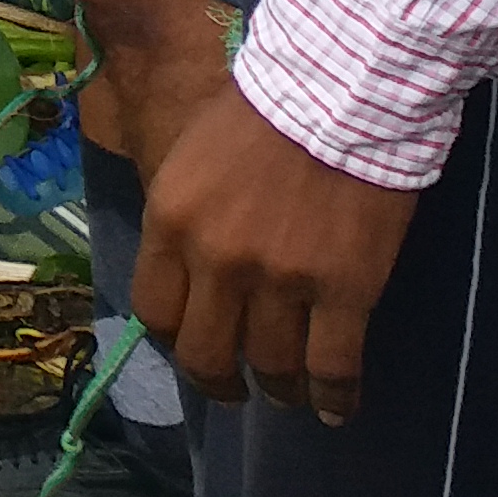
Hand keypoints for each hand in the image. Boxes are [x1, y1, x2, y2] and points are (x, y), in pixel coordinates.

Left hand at [135, 77, 422, 420]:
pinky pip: (334, 366)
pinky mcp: (344, 290)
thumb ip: (185, 215)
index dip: (172, 340)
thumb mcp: (191, 155)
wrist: (340, 89)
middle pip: (204, 353)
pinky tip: (337, 406)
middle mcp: (217, 260)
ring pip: (271, 367)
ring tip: (290, 391)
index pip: (153, 311)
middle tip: (236, 386)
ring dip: (279, 389)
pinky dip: (335, 397)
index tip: (191, 344)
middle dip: (218, 381)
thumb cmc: (263, 109)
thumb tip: (189, 265)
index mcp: (171, 221)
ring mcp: (281, 280)